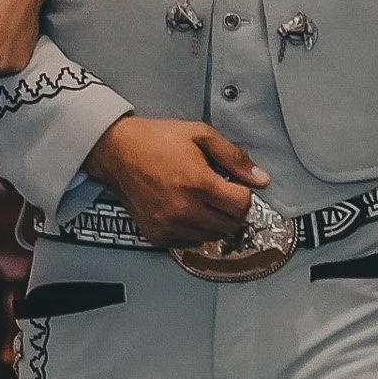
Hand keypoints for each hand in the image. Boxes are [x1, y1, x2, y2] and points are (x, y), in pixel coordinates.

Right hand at [84, 113, 267, 247]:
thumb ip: (234, 158)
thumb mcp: (200, 135)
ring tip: (204, 202)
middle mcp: (184, 208)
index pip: (241, 205)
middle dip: (232, 210)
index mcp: (197, 182)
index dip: (243, 194)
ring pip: (213, 237)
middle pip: (230, 225)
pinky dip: (196, 231)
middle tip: (221, 195)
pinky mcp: (157, 235)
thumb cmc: (156, 141)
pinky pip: (191, 243)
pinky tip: (188, 212)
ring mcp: (169, 225)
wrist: (117, 152)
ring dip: (216, 222)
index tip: (235, 187)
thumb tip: (260, 179)